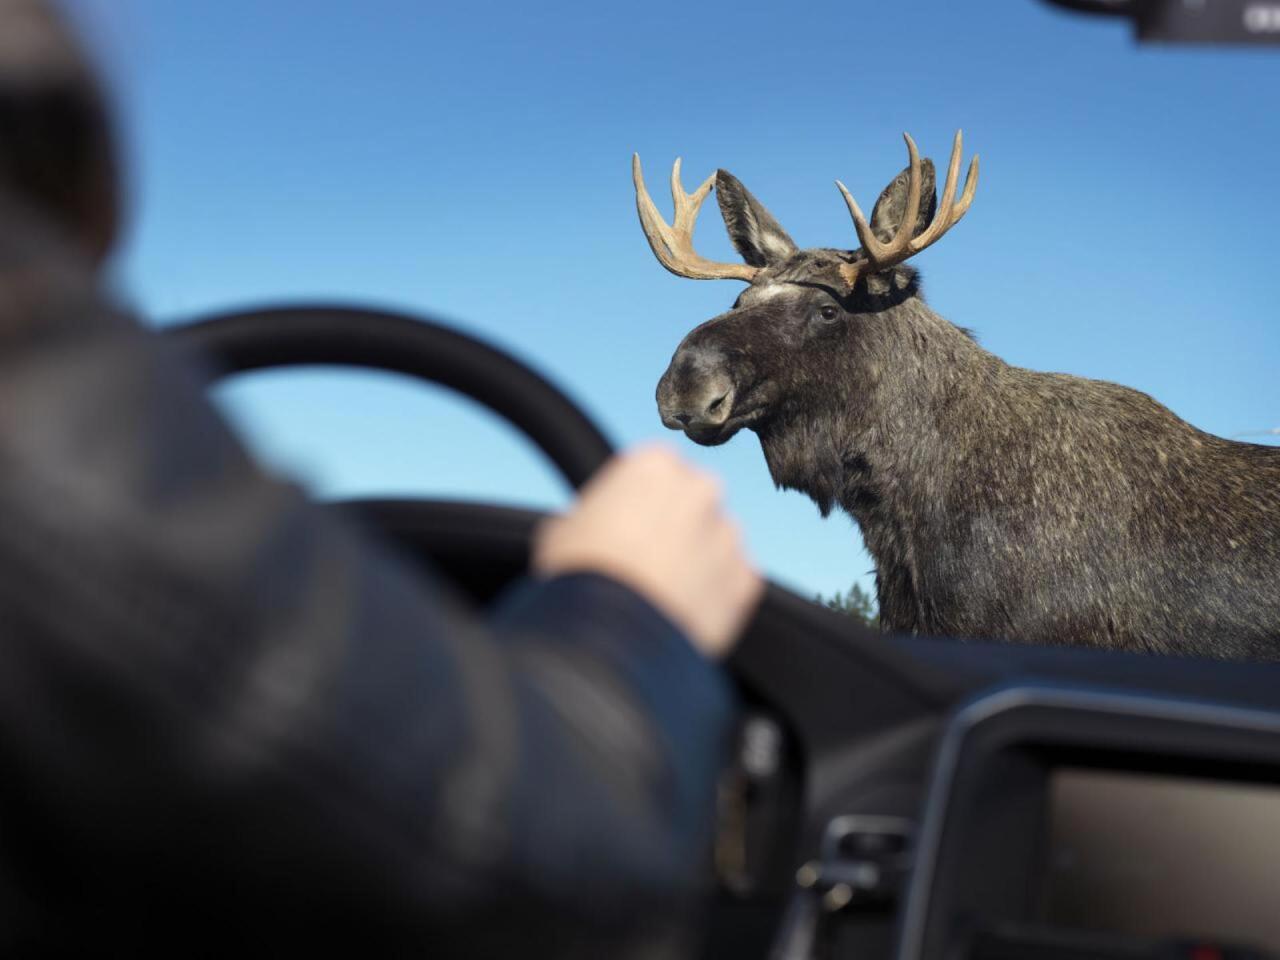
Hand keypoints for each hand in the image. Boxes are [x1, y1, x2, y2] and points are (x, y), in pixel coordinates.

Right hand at [532, 444, 761, 658]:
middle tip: (645, 562)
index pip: (655, 472)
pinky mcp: (746, 579)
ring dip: (696, 562)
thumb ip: (589, 515)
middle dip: (674, 528)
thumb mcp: (562, 529)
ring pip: (715, 544)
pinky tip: (683, 613)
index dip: (637, 503)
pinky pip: (732, 584)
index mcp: (655, 464)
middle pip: (692, 503)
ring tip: (662, 594)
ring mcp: (729, 534)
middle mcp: (702, 488)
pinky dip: (714, 597)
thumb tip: (585, 528)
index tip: (625, 527)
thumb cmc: (580, 575)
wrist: (611, 634)